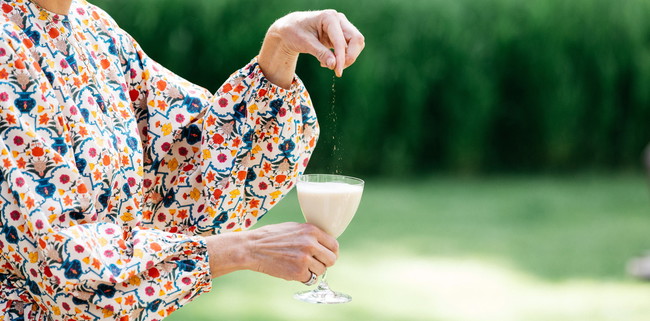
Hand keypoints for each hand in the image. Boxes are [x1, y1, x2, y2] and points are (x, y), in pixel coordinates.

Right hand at [205, 222, 338, 282]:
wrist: (252, 247)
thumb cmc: (271, 237)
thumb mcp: (294, 227)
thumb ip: (311, 234)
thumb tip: (325, 245)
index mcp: (312, 230)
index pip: (334, 245)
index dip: (331, 252)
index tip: (327, 255)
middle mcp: (310, 244)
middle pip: (331, 260)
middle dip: (325, 263)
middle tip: (315, 263)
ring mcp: (304, 259)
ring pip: (321, 271)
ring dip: (313, 271)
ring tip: (300, 265)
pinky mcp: (297, 272)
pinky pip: (310, 279)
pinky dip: (304, 278)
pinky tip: (293, 270)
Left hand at [258, 10, 364, 87]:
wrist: (291, 29)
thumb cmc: (295, 32)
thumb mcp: (305, 43)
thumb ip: (320, 53)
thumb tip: (334, 65)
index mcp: (329, 17)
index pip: (342, 41)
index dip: (342, 58)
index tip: (338, 72)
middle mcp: (339, 20)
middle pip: (356, 40)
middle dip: (349, 57)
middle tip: (337, 70)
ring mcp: (341, 26)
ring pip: (356, 44)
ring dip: (347, 58)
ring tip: (328, 64)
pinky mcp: (341, 35)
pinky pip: (349, 47)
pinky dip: (342, 57)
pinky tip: (328, 61)